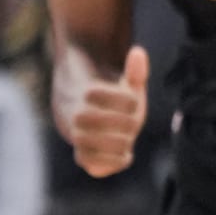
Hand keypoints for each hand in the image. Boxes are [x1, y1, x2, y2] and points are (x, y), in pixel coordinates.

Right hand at [56, 46, 148, 177]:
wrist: (90, 122)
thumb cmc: (115, 103)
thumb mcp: (127, 87)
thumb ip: (135, 72)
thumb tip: (138, 52)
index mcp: (86, 93)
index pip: (98, 93)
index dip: (124, 99)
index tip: (134, 101)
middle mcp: (77, 115)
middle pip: (88, 117)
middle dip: (121, 122)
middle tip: (134, 123)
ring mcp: (77, 136)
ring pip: (85, 141)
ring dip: (116, 142)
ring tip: (129, 140)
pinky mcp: (83, 156)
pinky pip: (89, 163)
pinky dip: (111, 162)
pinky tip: (127, 155)